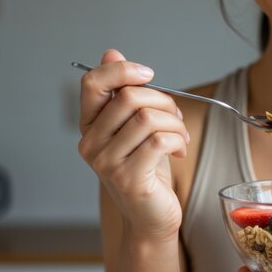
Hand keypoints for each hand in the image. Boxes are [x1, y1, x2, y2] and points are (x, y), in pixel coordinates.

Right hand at [78, 49, 189, 241]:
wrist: (151, 218)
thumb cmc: (147, 172)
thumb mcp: (135, 129)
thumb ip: (122, 94)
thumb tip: (112, 53)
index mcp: (90, 127)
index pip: (92, 83)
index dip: (122, 70)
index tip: (148, 74)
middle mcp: (91, 144)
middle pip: (129, 97)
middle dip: (164, 100)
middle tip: (175, 117)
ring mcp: (107, 163)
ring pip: (148, 117)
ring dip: (175, 122)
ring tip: (181, 136)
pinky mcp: (129, 178)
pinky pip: (160, 140)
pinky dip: (179, 140)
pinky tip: (180, 150)